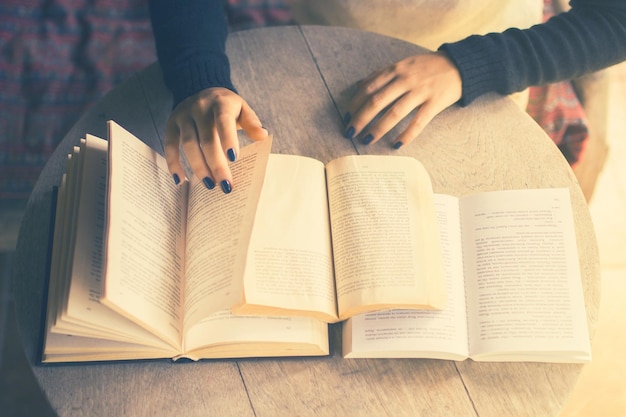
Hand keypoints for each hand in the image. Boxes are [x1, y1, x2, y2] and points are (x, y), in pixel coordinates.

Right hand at [164, 87, 267, 192]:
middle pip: (206, 139)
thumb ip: (251, 122)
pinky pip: (169, 145)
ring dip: (199, 167)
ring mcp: (183, 116)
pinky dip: (173, 163)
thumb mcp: (242, 108)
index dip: (228, 139)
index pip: (223, 121)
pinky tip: (180, 180)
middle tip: (225, 185)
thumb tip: (262, 135)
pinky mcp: (171, 124)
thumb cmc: (226, 106)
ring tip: (210, 185)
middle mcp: (199, 108)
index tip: (233, 160)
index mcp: (220, 103)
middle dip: (216, 164)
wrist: (200, 89)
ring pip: (188, 144)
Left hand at [343, 52, 461, 147]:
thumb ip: (382, 74)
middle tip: (350, 132)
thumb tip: (359, 85)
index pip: (369, 88)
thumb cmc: (428, 67)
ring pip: (394, 113)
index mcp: (396, 70)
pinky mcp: (434, 102)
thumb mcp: (403, 64)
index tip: (346, 117)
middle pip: (377, 101)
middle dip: (361, 118)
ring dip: (378, 128)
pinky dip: (406, 135)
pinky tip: (396, 144)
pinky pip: (418, 122)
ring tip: (367, 140)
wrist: (460, 64)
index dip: (355, 103)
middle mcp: (406, 79)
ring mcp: (420, 91)